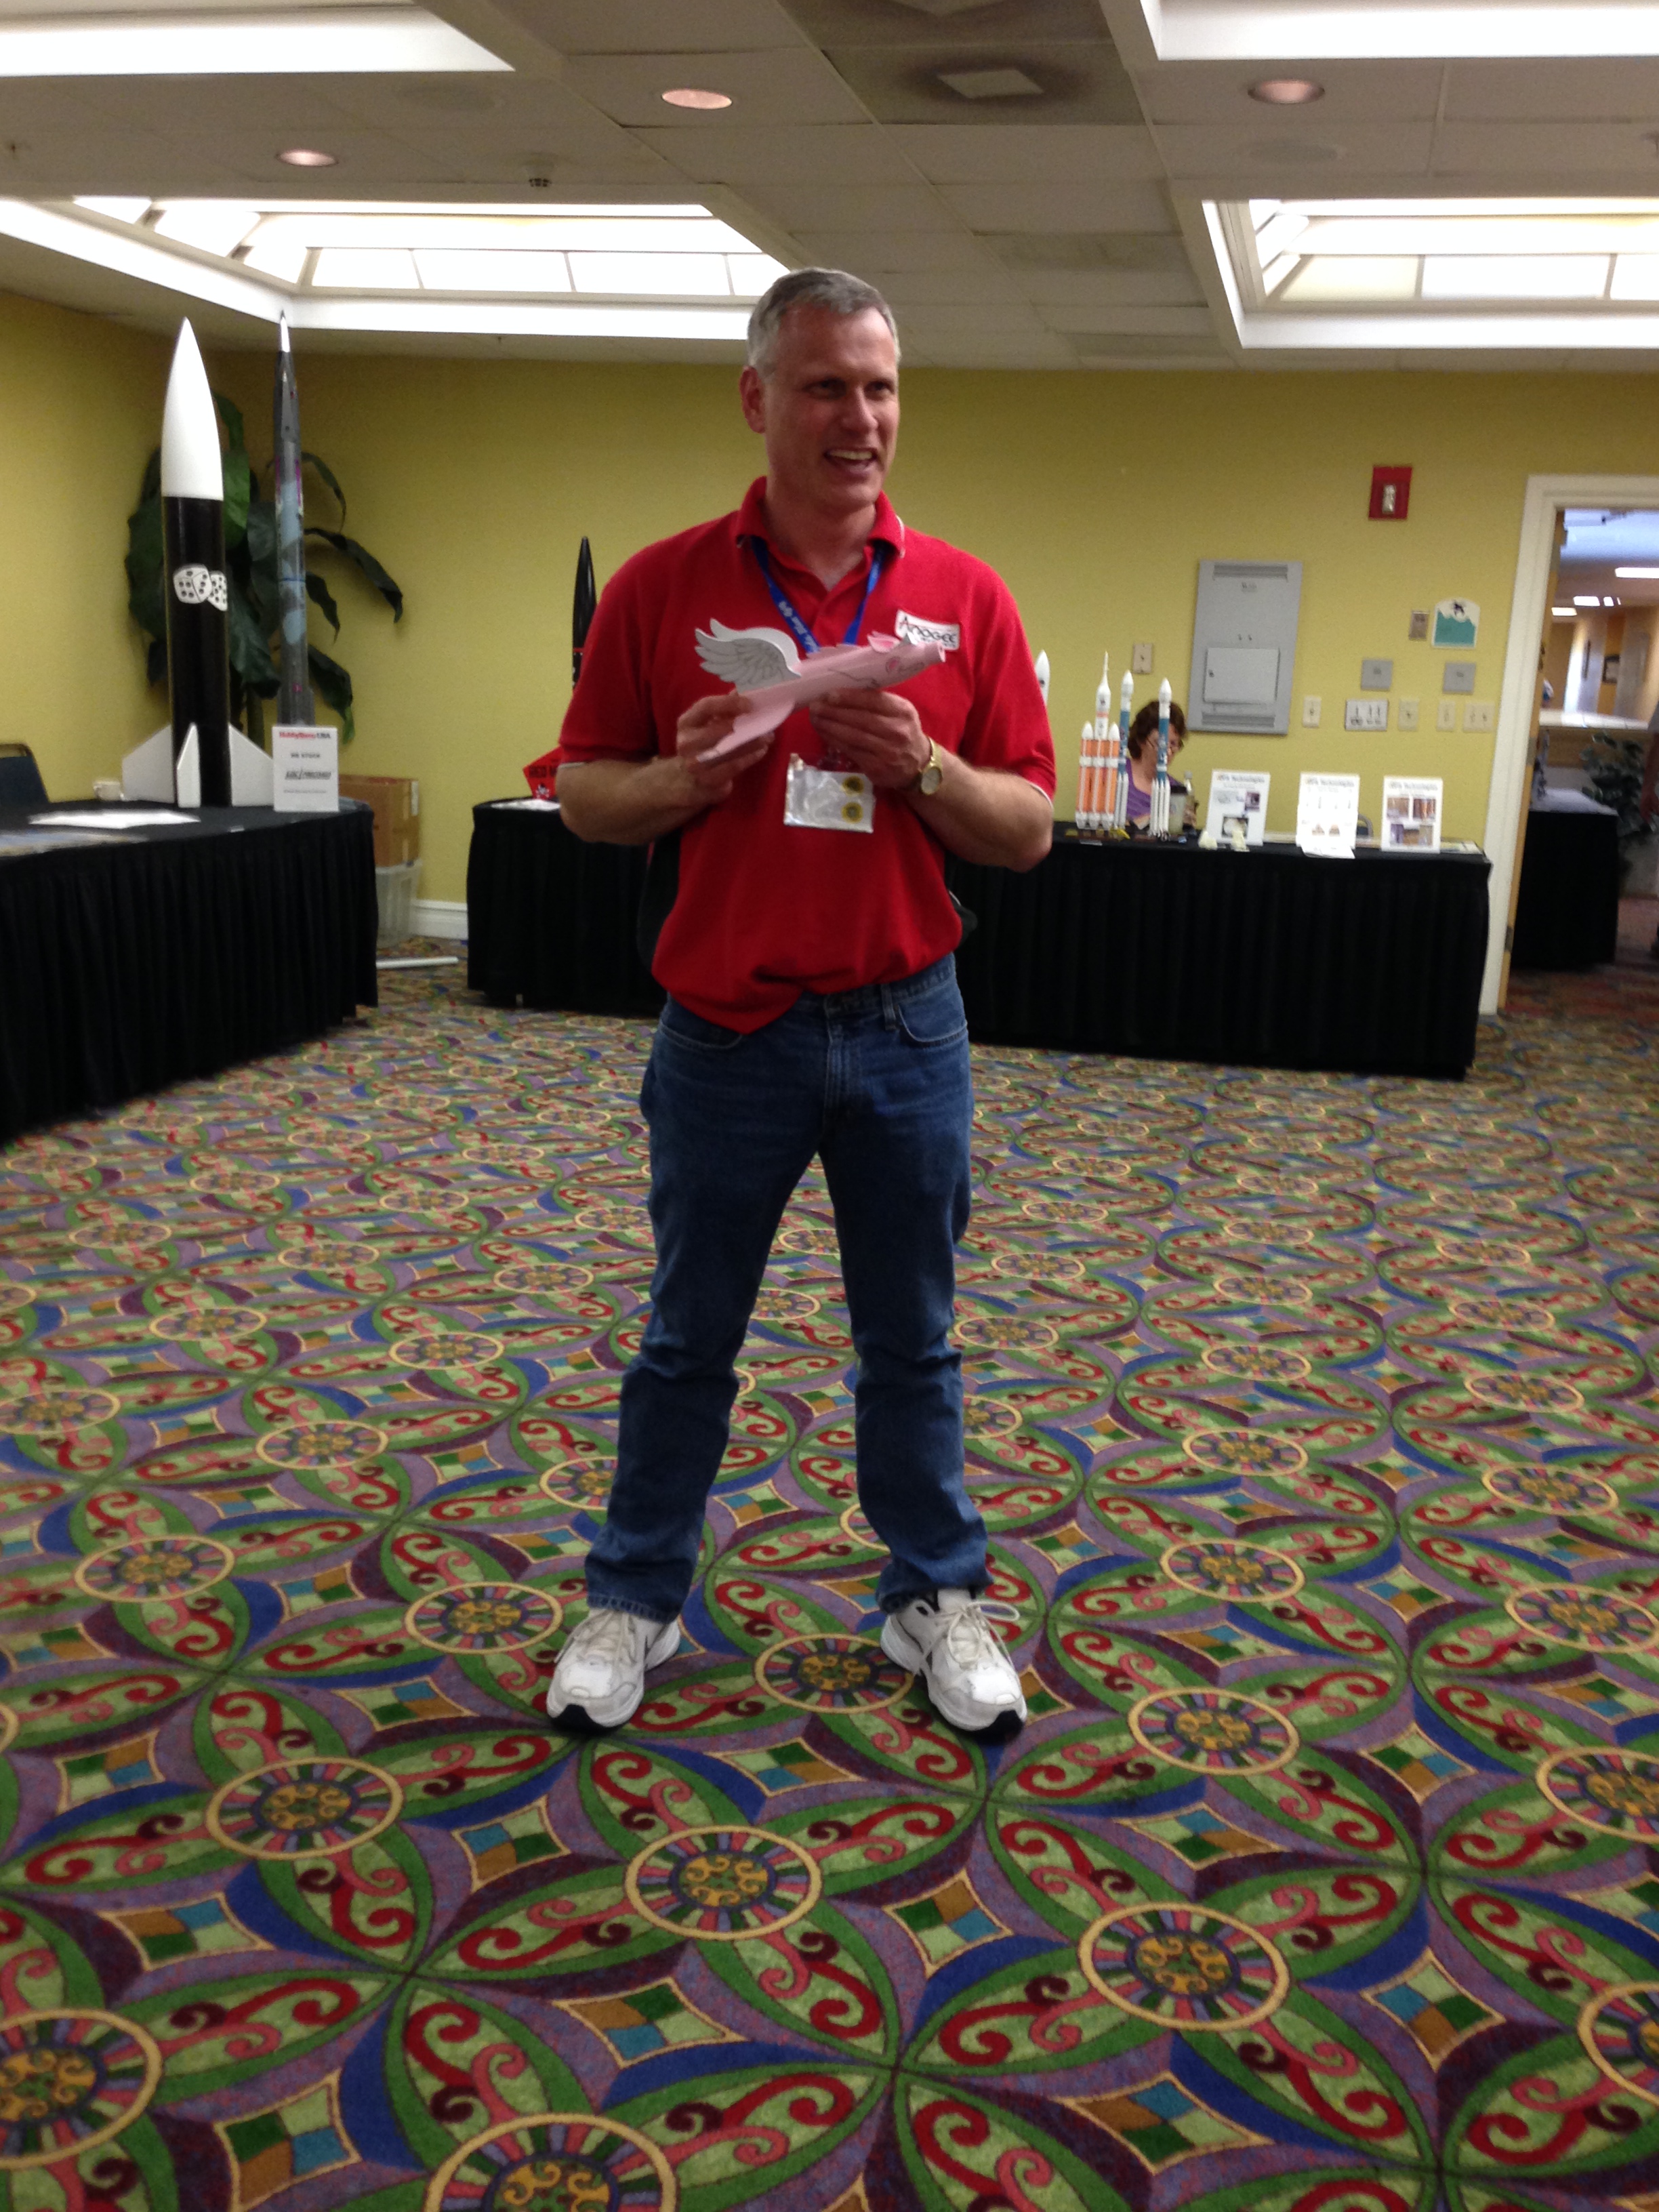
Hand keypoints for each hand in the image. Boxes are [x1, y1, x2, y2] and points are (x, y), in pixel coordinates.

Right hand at [675, 692, 772, 802]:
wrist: (689, 780)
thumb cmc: (703, 746)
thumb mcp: (708, 725)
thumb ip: (724, 709)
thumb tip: (744, 692)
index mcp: (686, 723)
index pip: (705, 706)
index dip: (728, 703)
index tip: (750, 704)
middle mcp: (686, 742)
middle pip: (719, 729)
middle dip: (746, 725)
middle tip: (766, 723)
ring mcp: (695, 763)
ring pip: (729, 749)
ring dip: (752, 742)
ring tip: (767, 737)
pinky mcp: (707, 780)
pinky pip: (733, 766)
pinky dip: (750, 757)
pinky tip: (761, 751)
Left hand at [807, 688, 929, 791]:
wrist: (918, 764)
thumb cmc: (903, 731)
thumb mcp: (899, 712)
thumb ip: (878, 702)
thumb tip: (843, 692)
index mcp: (903, 711)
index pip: (873, 700)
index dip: (848, 697)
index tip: (828, 695)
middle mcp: (897, 730)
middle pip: (859, 719)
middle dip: (833, 712)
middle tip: (815, 706)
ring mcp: (887, 751)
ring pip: (852, 736)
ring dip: (830, 727)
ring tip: (815, 719)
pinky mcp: (877, 767)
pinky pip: (851, 751)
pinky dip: (835, 741)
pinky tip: (824, 734)